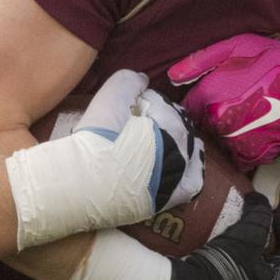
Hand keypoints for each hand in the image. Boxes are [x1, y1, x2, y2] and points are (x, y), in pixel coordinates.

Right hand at [79, 70, 204, 214]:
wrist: (86, 182)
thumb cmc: (99, 138)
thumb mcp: (112, 94)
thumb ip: (131, 80)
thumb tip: (143, 80)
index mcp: (172, 122)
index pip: (160, 104)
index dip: (141, 103)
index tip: (125, 109)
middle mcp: (182, 147)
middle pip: (175, 125)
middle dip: (159, 121)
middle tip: (134, 127)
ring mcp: (179, 174)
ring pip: (188, 150)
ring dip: (177, 142)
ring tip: (156, 143)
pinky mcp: (171, 198)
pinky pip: (192, 182)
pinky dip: (191, 171)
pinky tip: (183, 166)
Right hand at [138, 192, 279, 279]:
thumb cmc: (224, 266)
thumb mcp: (248, 234)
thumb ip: (259, 213)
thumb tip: (259, 198)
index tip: (271, 217)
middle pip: (268, 265)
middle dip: (261, 244)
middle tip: (247, 224)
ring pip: (243, 274)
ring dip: (237, 255)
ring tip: (220, 234)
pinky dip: (215, 264)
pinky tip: (198, 249)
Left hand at [168, 35, 279, 168]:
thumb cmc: (273, 59)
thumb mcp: (235, 46)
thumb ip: (200, 61)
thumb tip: (171, 76)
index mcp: (210, 96)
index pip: (188, 109)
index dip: (196, 104)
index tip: (206, 100)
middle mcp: (221, 122)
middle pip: (203, 129)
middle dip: (210, 121)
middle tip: (228, 108)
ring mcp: (240, 140)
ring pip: (221, 145)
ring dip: (227, 136)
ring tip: (243, 120)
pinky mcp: (260, 153)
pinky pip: (242, 158)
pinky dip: (245, 149)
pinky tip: (255, 132)